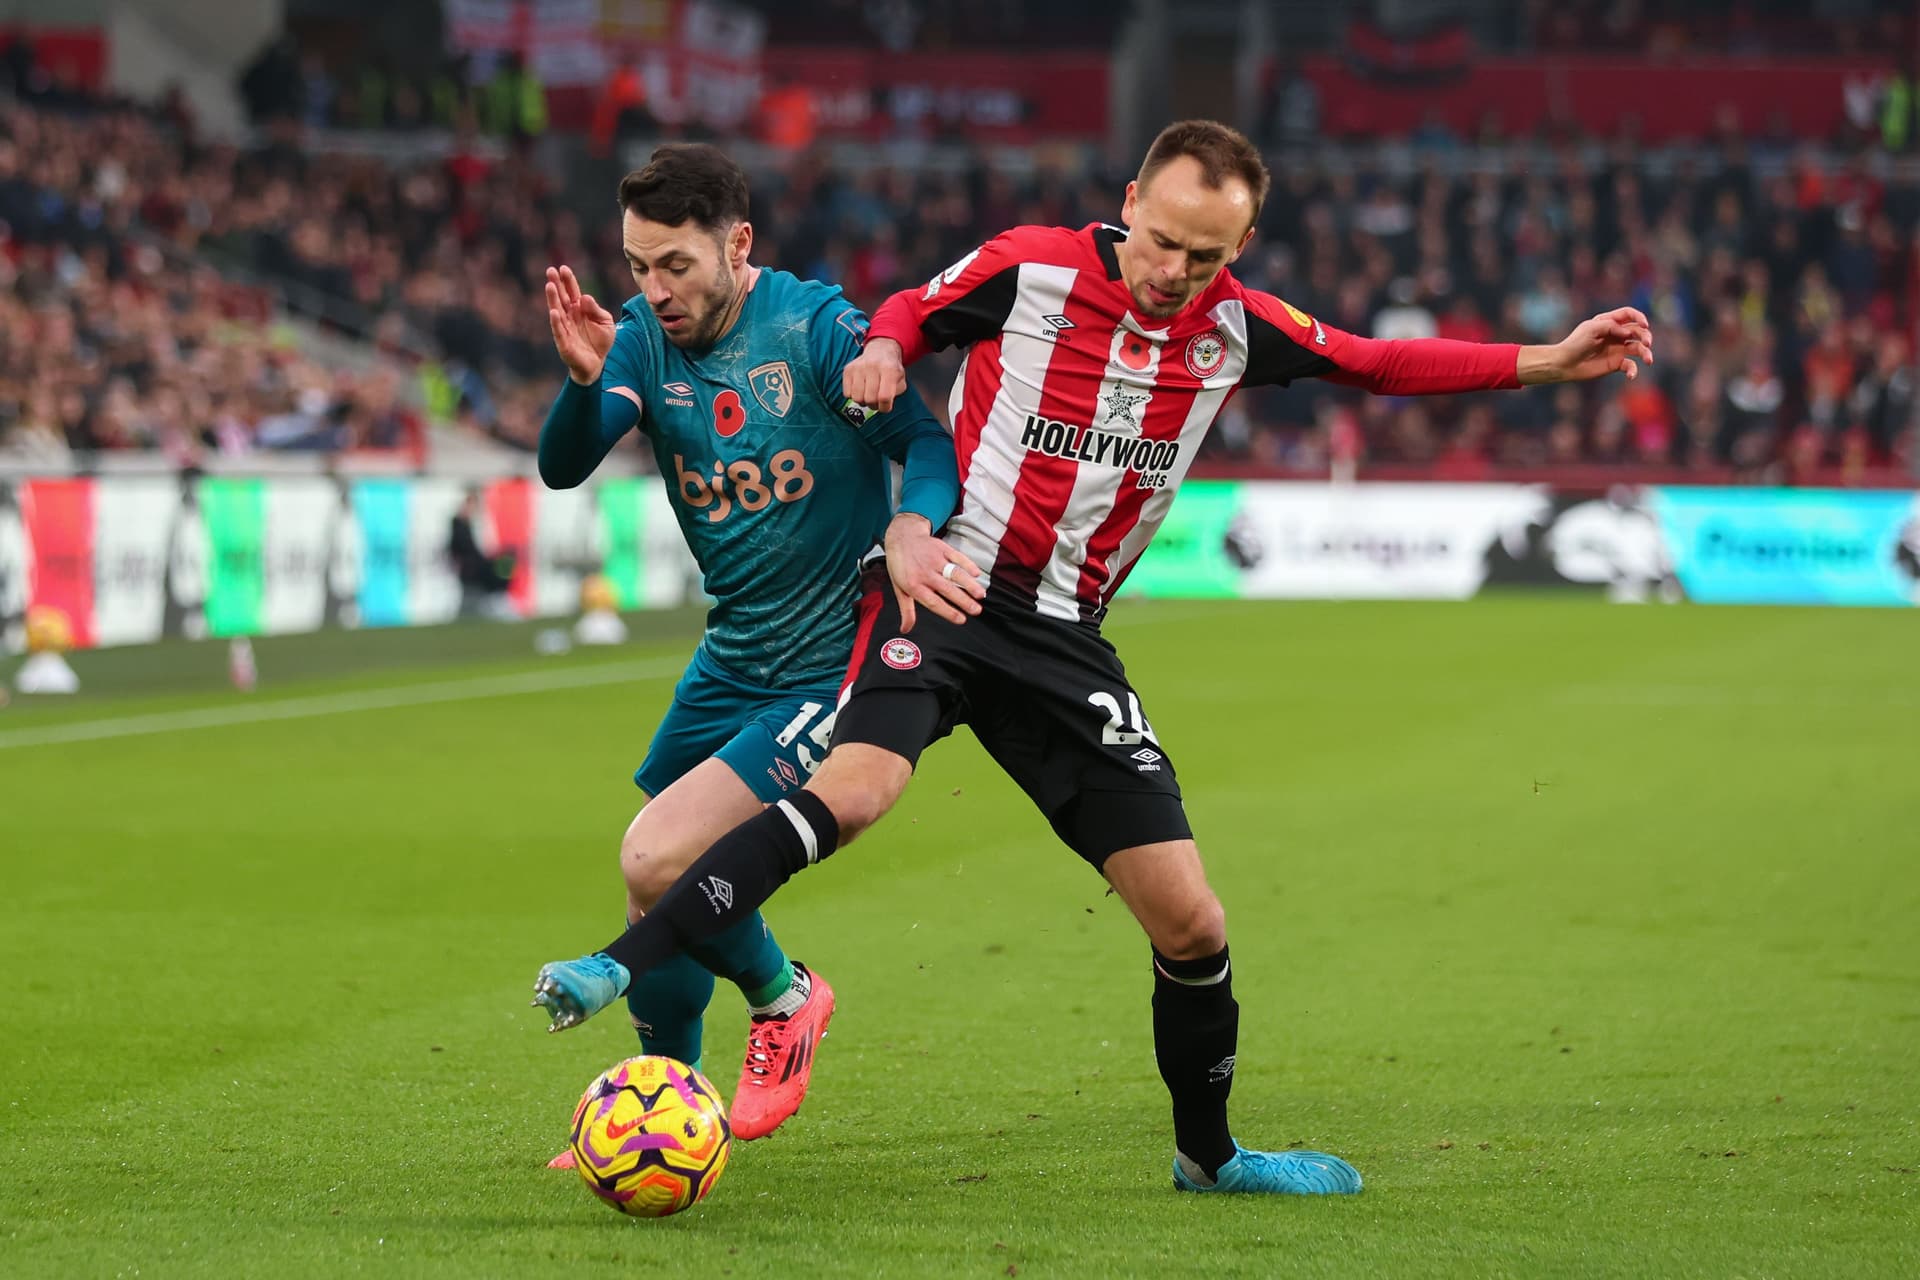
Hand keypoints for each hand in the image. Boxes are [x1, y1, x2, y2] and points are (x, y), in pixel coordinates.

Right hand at [546, 265, 616, 384]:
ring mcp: (565, 329)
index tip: (563, 268)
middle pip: (562, 298)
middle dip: (556, 284)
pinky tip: (554, 312)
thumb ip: (597, 310)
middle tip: (550, 270)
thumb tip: (585, 297)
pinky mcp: (564, 343)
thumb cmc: (600, 341)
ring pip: (557, 311)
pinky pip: (559, 331)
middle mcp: (570, 316)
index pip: (573, 292)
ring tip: (549, 286)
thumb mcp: (606, 322)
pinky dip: (556, 322)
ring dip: (553, 299)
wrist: (597, 364)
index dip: (568, 281)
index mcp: (580, 310)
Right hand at [843, 337, 907, 413]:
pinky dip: (854, 395)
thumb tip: (884, 403)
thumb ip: (896, 393)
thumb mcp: (901, 380)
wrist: (880, 350)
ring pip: (857, 398)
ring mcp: (858, 367)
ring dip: (863, 401)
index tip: (886, 407)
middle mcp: (873, 366)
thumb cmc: (891, 369)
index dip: (885, 407)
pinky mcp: (848, 370)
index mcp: (890, 369)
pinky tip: (860, 389)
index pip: (884, 397)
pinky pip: (847, 393)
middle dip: (874, 405)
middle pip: (870, 399)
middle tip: (877, 401)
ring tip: (868, 395)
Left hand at [884, 513, 984, 631]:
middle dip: (963, 601)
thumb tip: (905, 629)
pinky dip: (968, 565)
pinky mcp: (942, 549)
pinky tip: (977, 574)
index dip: (948, 612)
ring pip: (955, 573)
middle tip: (976, 610)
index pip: (933, 602)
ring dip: (969, 584)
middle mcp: (925, 573)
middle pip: (947, 589)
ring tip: (981, 595)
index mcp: (914, 585)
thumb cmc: (900, 566)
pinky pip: (957, 557)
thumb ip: (906, 610)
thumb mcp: (899, 589)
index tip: (961, 620)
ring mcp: (935, 560)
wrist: (902, 538)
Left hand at [1522, 307, 1654, 384]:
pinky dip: (1634, 370)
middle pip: (1638, 331)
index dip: (1639, 317)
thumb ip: (1610, 326)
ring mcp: (1617, 349)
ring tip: (1648, 360)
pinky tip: (1631, 375)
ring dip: (1646, 353)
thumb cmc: (1575, 343)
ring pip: (1639, 348)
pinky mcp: (1616, 363)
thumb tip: (1628, 332)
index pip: (1629, 315)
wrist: (1565, 364)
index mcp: (1609, 322)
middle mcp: (1616, 334)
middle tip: (1646, 343)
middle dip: (1646, 336)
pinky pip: (1630, 366)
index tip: (1644, 324)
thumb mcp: (1591, 329)